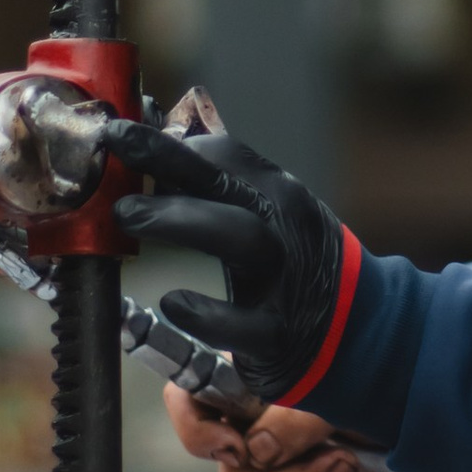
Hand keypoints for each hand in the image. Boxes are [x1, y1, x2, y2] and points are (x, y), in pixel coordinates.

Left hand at [105, 115, 349, 402]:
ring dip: (181, 221)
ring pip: (242, 238)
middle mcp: (284, 227)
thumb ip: (219, 187)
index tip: (118, 137)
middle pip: (229, 186)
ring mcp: (286, 279)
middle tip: (112, 166)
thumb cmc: (293, 262)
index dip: (167, 144)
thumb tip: (154, 143)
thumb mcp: (270, 215)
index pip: (223, 156)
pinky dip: (204, 312)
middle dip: (169, 167)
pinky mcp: (279, 334)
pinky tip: (171, 303)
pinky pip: (241, 323)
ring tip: (127, 217)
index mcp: (276, 194)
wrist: (359, 327)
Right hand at [161, 381, 400, 471]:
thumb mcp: (336, 383)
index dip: (198, 431)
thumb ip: (292, 412)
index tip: (238, 447)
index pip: (185, 400)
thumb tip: (257, 451)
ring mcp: (280, 467)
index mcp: (245, 383)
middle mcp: (253, 426)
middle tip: (345, 462)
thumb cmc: (373, 372)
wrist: (422, 396)